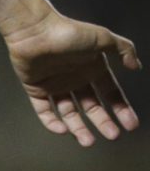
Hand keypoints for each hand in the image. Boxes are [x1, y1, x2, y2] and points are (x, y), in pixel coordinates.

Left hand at [2, 10, 139, 146]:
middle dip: (103, 122)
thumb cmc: (68, 31)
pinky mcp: (35, 88)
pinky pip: (44, 110)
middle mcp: (75, 79)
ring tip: (88, 141)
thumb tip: (137, 67)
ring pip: (69, 112)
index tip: (131, 126)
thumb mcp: (103, 38)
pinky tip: (63, 130)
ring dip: (78, 128)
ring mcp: (55, 85)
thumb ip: (124, 49)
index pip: (111, 94)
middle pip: (92, 107)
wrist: (33, 29)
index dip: (122, 109)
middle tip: (112, 136)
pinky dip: (52, 122)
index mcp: (92, 69)